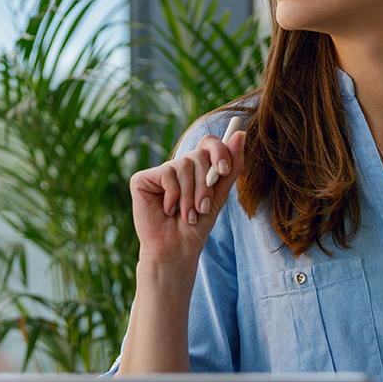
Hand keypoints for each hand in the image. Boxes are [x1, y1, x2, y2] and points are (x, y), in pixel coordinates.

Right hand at [130, 124, 245, 267]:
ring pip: (184, 165)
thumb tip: (241, 133)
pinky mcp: (141, 179)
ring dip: (190, 196)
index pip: (208, 143)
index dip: (218, 151)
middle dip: (204, 185)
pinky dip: (173, 196)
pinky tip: (167, 210)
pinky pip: (167, 174)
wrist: (177, 248)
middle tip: (201, 208)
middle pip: (198, 154)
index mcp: (195, 169)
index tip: (223, 171)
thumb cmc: (197, 226)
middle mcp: (176, 166)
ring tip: (187, 215)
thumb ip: (231, 166)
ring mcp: (159, 172)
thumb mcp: (218, 194)